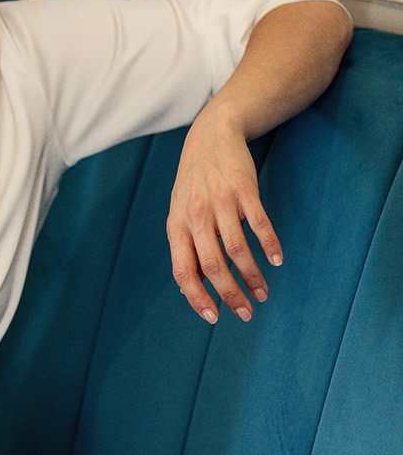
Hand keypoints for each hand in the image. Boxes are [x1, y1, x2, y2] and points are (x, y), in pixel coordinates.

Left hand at [166, 103, 282, 323]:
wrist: (211, 136)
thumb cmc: (194, 184)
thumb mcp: (180, 214)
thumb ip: (185, 247)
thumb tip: (189, 290)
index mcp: (177, 227)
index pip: (183, 271)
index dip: (197, 298)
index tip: (214, 318)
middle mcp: (196, 216)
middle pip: (213, 266)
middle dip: (231, 295)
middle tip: (247, 313)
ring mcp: (220, 202)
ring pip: (237, 250)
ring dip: (253, 276)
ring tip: (263, 293)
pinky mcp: (243, 189)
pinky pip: (258, 223)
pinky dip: (269, 245)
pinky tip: (277, 260)